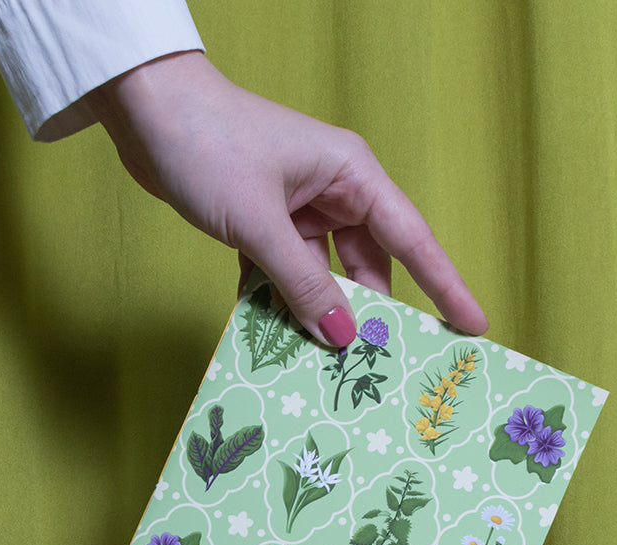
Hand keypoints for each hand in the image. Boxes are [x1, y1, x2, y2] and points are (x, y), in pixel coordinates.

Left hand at [85, 51, 487, 346]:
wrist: (143, 107)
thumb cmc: (207, 144)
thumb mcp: (258, 221)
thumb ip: (301, 281)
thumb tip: (340, 333)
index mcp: (351, 174)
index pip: (412, 239)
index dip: (446, 285)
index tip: (473, 325)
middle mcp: (333, 189)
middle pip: (367, 265)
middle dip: (367, 312)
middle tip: (375, 365)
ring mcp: (297, 206)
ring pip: (322, 273)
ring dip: (315, 311)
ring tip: (317, 360)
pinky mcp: (263, 219)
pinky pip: (285, 270)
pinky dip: (278, 298)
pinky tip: (270, 332)